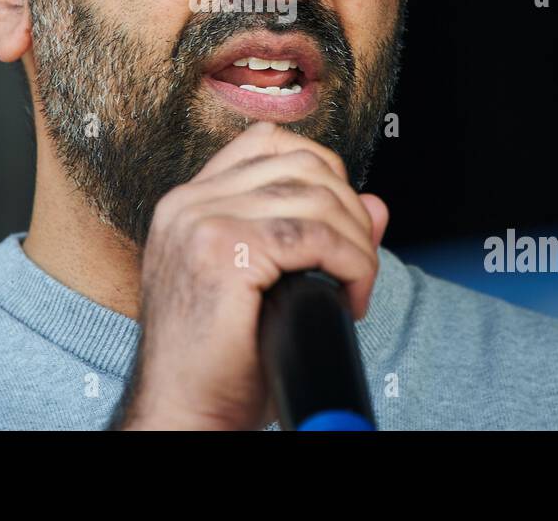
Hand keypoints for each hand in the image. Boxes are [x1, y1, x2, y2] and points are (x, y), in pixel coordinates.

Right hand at [111, 121, 388, 429]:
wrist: (182, 415)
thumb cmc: (218, 365)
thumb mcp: (267, 287)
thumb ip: (315, 236)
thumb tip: (375, 205)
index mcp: (188, 204)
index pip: (268, 142)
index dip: (322, 172)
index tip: (339, 224)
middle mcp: (187, 203)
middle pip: (301, 163)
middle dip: (349, 209)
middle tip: (357, 264)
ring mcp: (200, 222)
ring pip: (315, 196)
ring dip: (355, 242)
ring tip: (354, 286)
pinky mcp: (222, 251)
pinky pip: (314, 236)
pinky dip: (350, 263)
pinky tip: (349, 297)